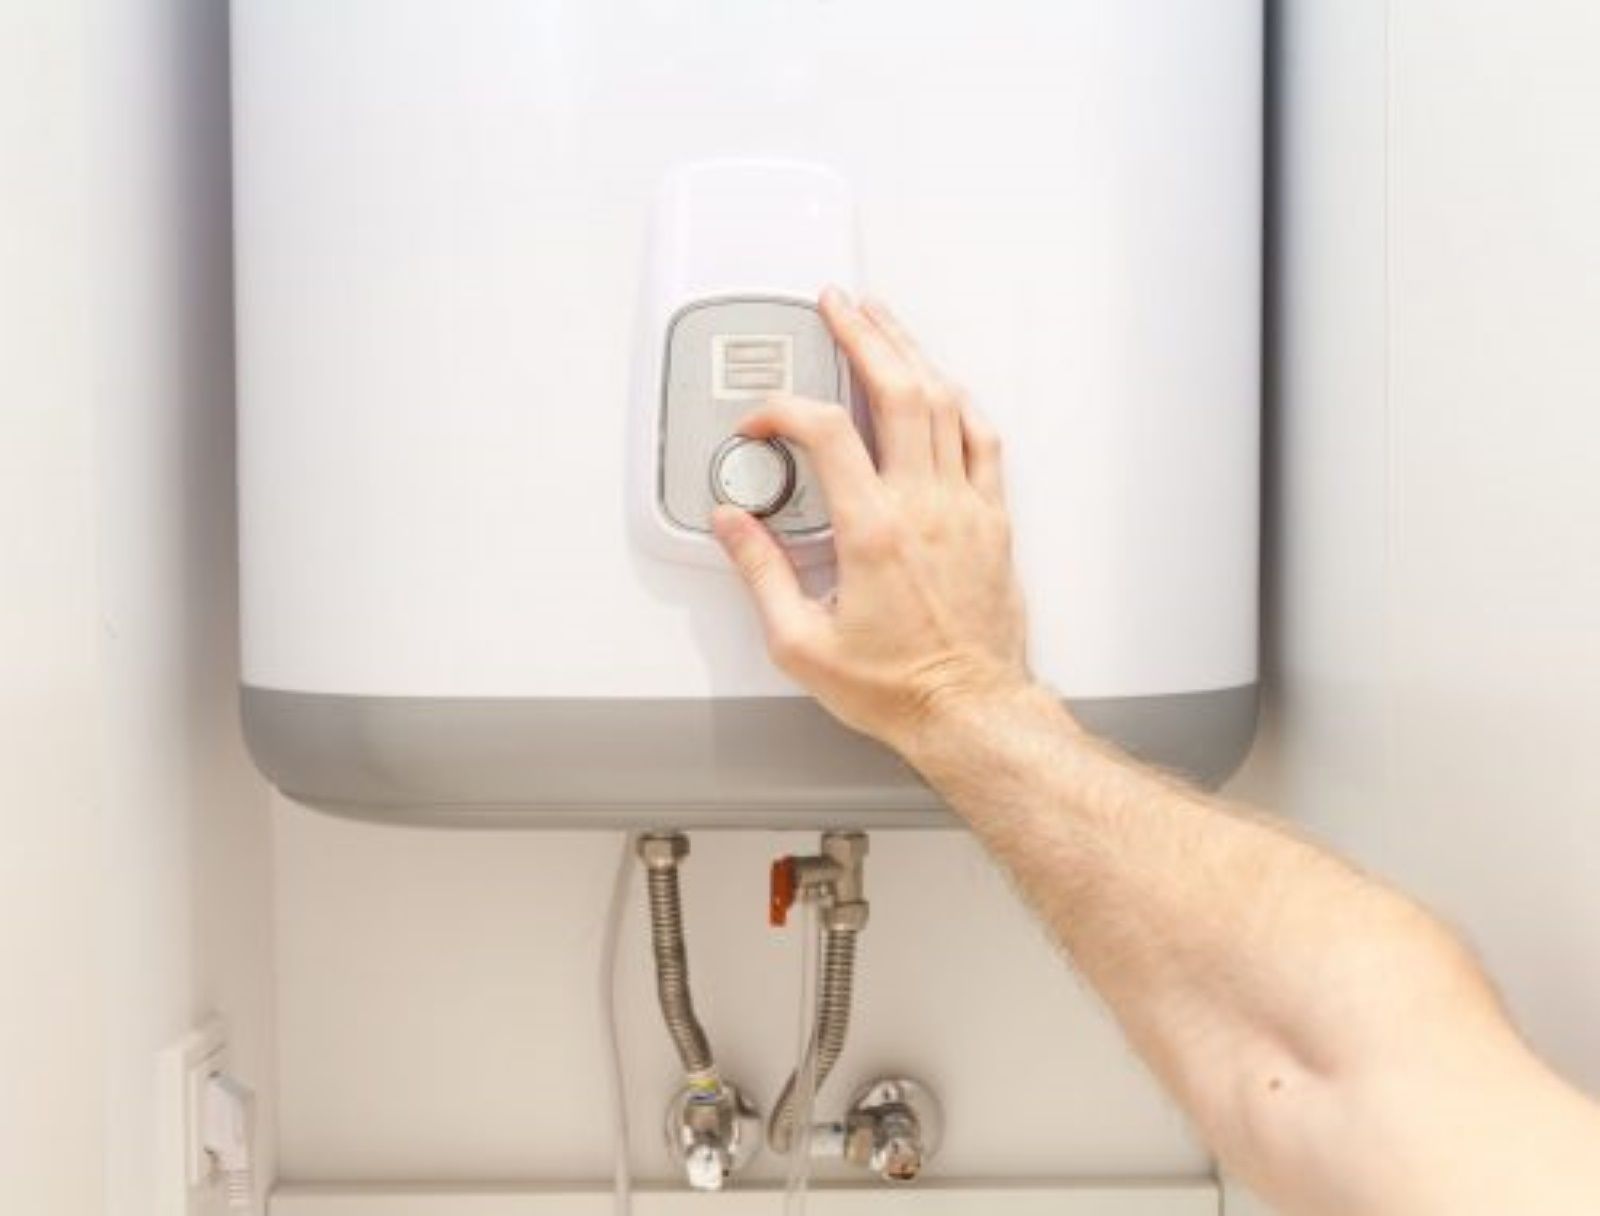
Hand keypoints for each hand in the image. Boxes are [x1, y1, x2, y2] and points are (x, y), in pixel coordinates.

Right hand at [711, 288, 1031, 755]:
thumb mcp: (801, 644)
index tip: (760, 425)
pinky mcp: (993, 521)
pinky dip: (960, 401)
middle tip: (837, 305)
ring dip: (912, 353)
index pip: (829, 432)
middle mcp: (926, 508)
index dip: (784, 411)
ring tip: (884, 323)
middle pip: (899, 390)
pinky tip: (944, 385)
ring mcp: (967, 508)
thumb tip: (733, 525)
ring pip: (946, 403)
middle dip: (863, 336)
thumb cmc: (897, 687)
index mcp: (874, 533)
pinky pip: (983, 440)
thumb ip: (760, 573)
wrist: (969, 710)